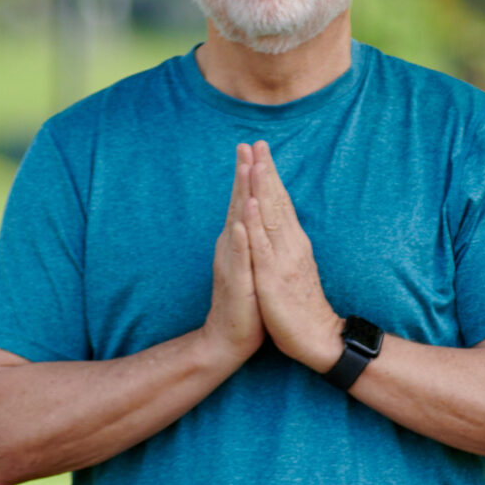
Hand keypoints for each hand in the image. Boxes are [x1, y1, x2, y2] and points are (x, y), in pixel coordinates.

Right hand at [203, 145, 265, 365]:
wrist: (229, 338)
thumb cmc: (245, 300)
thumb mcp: (252, 263)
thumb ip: (251, 239)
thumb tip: (255, 215)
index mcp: (239, 240)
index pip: (244, 201)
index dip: (249, 175)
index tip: (254, 147)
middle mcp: (232, 246)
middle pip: (238, 204)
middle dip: (243, 174)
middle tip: (245, 146)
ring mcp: (232, 262)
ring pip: (237, 224)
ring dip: (240, 197)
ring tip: (245, 171)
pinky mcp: (235, 282)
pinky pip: (238, 258)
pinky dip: (239, 239)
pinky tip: (240, 223)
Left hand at [243, 142, 342, 371]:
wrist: (317, 339)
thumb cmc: (301, 306)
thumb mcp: (292, 268)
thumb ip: (287, 245)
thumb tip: (282, 226)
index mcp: (292, 243)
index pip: (280, 203)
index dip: (270, 177)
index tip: (260, 151)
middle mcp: (290, 245)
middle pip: (276, 202)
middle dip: (265, 172)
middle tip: (257, 143)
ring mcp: (282, 260)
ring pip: (270, 218)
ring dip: (262, 189)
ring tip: (254, 163)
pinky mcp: (273, 278)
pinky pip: (262, 247)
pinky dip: (256, 224)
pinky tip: (251, 205)